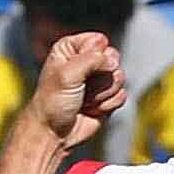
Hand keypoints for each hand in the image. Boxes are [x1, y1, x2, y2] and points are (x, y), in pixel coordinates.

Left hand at [33, 30, 126, 152]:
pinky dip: (108, 105)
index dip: (96, 56)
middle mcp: (86, 61)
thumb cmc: (52, 103)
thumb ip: (91, 59)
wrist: (54, 132)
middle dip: (102, 77)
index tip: (83, 69)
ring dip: (103, 93)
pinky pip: (122, 95)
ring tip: (86, 99)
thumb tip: (112, 59)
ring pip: (119, 78)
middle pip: (113, 59)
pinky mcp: (107, 97)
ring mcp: (98, 80)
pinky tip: (92, 108)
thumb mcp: (67, 74)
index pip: (99, 41)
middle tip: (85, 86)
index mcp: (71, 49)